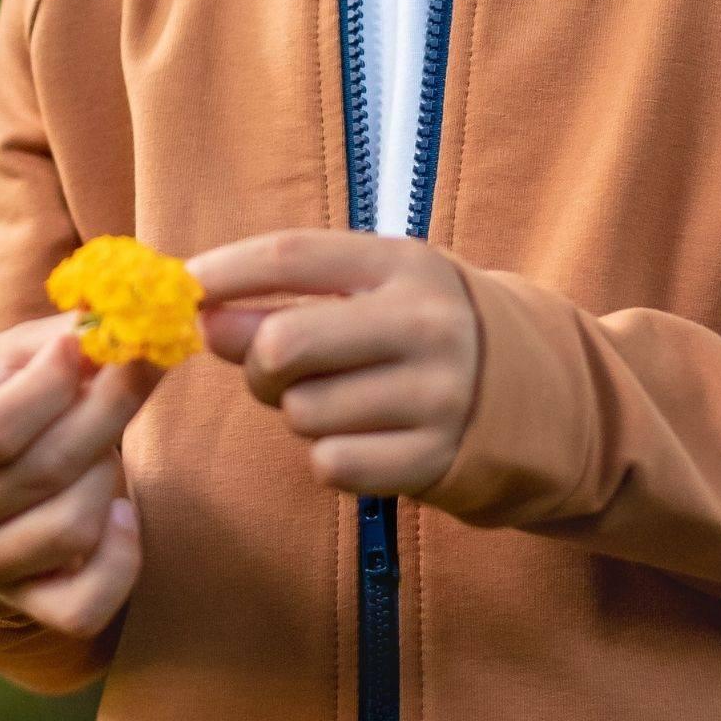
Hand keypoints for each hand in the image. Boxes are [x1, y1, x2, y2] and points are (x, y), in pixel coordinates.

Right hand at [0, 313, 164, 636]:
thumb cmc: (2, 394)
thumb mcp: (13, 354)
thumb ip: (62, 337)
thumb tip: (123, 321)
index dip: (55, 384)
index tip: (89, 344)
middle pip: (44, 473)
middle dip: (107, 414)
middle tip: (136, 372)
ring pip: (72, 528)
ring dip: (109, 476)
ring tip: (103, 447)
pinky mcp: (24, 604)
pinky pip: (86, 604)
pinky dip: (120, 557)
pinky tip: (121, 514)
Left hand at [186, 230, 480, 497]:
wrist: (538, 393)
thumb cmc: (425, 331)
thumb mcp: (377, 292)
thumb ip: (292, 300)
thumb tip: (202, 319)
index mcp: (404, 265)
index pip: (292, 255)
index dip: (226, 271)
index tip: (183, 286)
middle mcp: (425, 325)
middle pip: (285, 343)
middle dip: (257, 363)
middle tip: (270, 368)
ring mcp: (436, 395)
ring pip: (303, 412)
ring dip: (301, 414)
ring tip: (342, 400)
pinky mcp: (436, 458)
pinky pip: (332, 464)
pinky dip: (330, 456)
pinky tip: (364, 437)